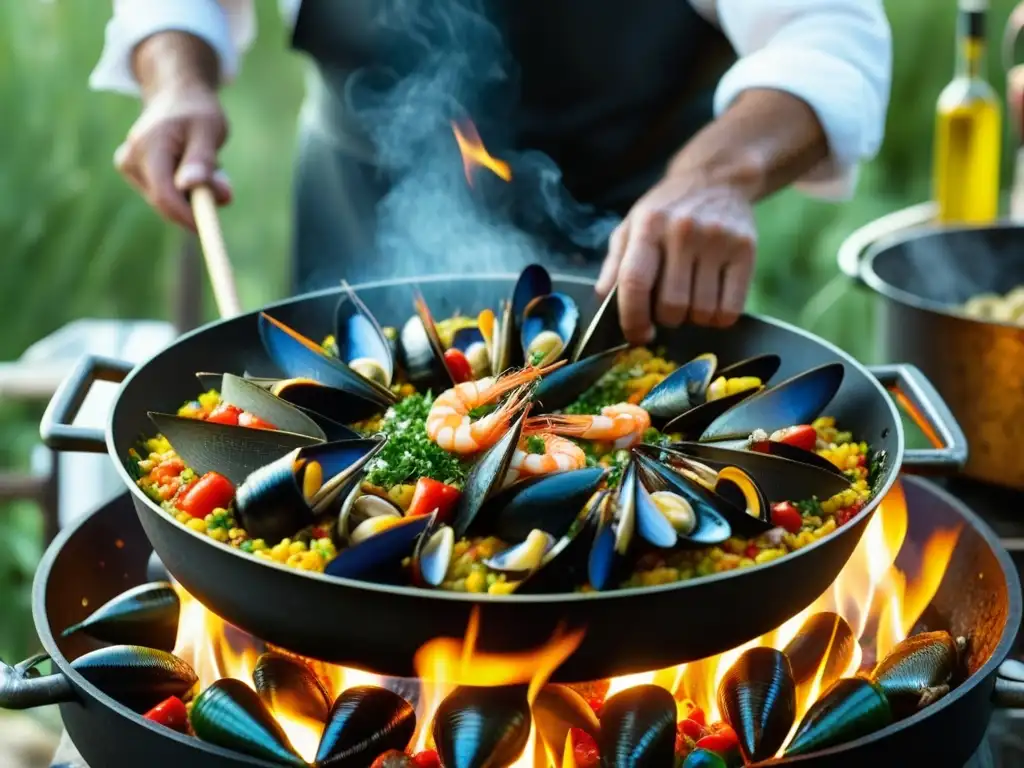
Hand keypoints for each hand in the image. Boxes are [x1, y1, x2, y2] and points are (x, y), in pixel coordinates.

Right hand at [115, 82, 231, 229]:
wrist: (176, 95)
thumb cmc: (197, 112)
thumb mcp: (208, 130)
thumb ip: (201, 159)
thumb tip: (189, 186)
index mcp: (148, 146)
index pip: (164, 195)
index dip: (187, 216)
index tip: (211, 227)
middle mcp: (131, 158)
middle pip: (165, 201)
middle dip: (197, 202)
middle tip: (224, 184)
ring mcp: (128, 166)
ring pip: (167, 200)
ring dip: (193, 194)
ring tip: (208, 164)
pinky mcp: (133, 172)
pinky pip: (164, 194)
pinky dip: (184, 189)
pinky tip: (190, 166)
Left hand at [596, 173, 756, 344]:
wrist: (717, 178)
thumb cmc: (666, 210)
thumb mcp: (631, 226)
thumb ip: (615, 264)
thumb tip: (603, 300)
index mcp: (648, 226)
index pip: (635, 283)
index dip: (633, 319)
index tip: (637, 335)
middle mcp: (683, 231)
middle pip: (671, 305)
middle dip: (666, 319)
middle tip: (667, 308)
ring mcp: (717, 239)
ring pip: (702, 312)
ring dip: (694, 318)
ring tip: (691, 300)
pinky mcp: (746, 250)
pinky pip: (730, 309)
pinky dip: (719, 318)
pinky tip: (712, 302)